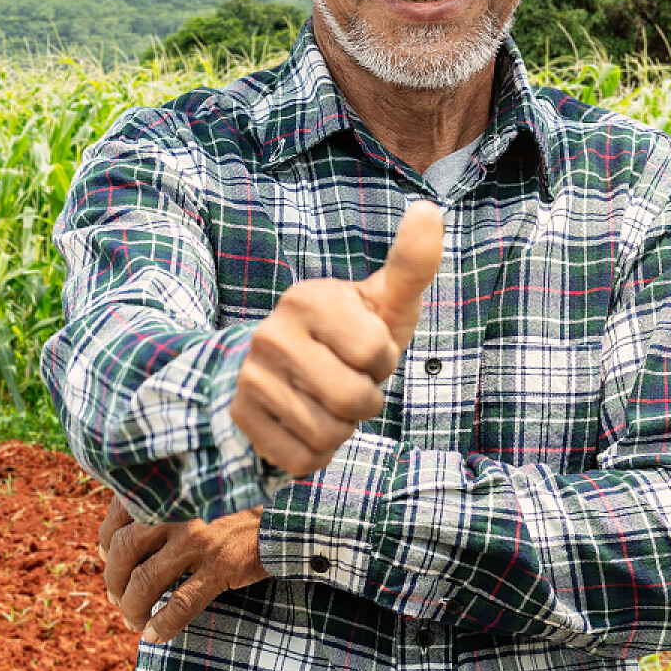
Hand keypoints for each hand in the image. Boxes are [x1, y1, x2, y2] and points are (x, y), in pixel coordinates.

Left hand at [99, 498, 268, 643]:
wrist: (280, 515)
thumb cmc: (229, 506)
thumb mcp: (189, 494)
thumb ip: (157, 508)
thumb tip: (112, 545)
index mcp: (166, 493)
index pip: (117, 519)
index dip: (106, 544)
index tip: (107, 558)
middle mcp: (175, 513)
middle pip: (124, 551)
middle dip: (114, 581)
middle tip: (116, 597)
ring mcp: (196, 541)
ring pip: (146, 581)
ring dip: (132, 607)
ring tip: (133, 620)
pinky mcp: (219, 567)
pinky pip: (180, 604)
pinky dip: (162, 625)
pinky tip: (153, 635)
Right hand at [232, 200, 443, 476]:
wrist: (281, 369)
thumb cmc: (348, 334)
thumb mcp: (382, 302)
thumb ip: (411, 264)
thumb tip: (429, 209)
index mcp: (308, 299)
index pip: (376, 353)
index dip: (383, 360)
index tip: (366, 350)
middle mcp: (270, 335)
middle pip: (354, 400)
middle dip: (366, 401)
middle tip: (348, 380)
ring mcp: (251, 377)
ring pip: (328, 435)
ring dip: (342, 429)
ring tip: (326, 402)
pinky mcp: (241, 417)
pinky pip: (301, 460)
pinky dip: (315, 454)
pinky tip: (305, 425)